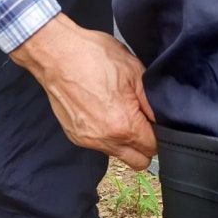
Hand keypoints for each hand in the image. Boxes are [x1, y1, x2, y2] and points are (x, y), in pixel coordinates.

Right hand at [10, 14, 155, 170]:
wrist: (56, 55)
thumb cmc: (93, 57)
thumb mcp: (134, 71)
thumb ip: (151, 101)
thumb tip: (161, 119)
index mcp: (125, 125)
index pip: (153, 148)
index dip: (158, 135)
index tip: (152, 121)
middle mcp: (107, 140)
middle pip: (139, 162)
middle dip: (145, 147)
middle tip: (142, 124)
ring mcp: (90, 141)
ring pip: (119, 155)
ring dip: (125, 142)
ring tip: (119, 114)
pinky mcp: (77, 137)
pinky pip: (100, 146)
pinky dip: (106, 136)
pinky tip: (102, 113)